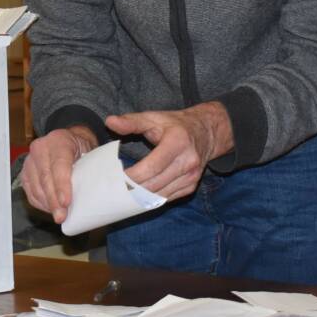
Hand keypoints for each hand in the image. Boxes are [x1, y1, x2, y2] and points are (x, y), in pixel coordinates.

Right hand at [20, 125, 95, 223]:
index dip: (62, 185)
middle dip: (54, 201)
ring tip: (59, 216)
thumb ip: (89, 167)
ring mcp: (29, 161)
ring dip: (47, 205)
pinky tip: (50, 209)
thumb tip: (95, 192)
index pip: (59, 165)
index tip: (66, 202)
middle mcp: (40, 149)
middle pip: (45, 179)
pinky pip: (30, 192)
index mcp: (59, 140)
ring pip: (36, 188)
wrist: (66, 139)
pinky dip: (40, 203)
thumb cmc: (79, 147)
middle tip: (62, 217)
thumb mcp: (88, 150)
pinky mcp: (24, 173)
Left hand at [105, 101, 232, 198]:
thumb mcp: (154, 118)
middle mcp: (188, 161)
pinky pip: (168, 198)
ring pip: (160, 195)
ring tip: (123, 194)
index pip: (152, 167)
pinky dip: (152, 199)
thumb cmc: (176, 125)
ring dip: (140, 197)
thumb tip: (110, 122)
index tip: (115, 178)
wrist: (206, 131)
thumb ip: (132, 121)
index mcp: (178, 142)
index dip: (132, 176)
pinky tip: (139, 196)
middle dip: (133, 189)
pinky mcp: (192, 185)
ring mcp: (192, 175)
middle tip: (114, 189)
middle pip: (155, 184)